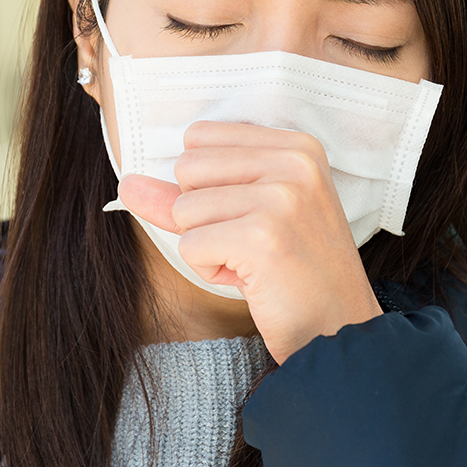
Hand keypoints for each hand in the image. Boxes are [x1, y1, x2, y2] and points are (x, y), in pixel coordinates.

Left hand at [118, 121, 383, 363]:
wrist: (338, 328)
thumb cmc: (293, 273)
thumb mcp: (246, 217)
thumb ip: (186, 194)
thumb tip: (127, 183)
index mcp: (296, 145)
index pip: (200, 138)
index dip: (208, 186)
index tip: (252, 217)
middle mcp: (294, 161)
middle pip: (187, 168)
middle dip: (204, 216)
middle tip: (253, 244)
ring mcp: (281, 197)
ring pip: (184, 209)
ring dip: (208, 246)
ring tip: (254, 262)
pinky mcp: (262, 236)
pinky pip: (190, 245)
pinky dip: (211, 270)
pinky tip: (252, 279)